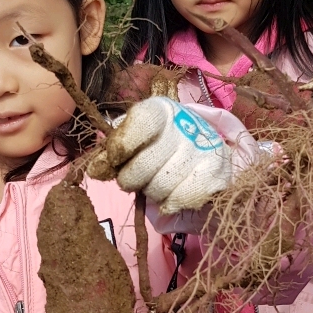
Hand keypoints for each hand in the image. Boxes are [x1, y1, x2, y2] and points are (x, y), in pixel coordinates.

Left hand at [107, 97, 231, 213]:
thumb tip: (94, 168)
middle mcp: (185, 124)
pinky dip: (171, 203)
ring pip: (160, 186)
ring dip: (152, 193)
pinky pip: (182, 198)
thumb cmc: (159, 145)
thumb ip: (112, 150)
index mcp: (161, 109)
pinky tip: (171, 196)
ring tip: (157, 183)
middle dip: (132, 179)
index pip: (140, 122)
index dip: (122, 145)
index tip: (116, 160)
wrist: (202, 154)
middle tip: (136, 179)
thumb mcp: (134, 139)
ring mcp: (204, 148)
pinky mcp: (218, 172)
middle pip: (144, 165)